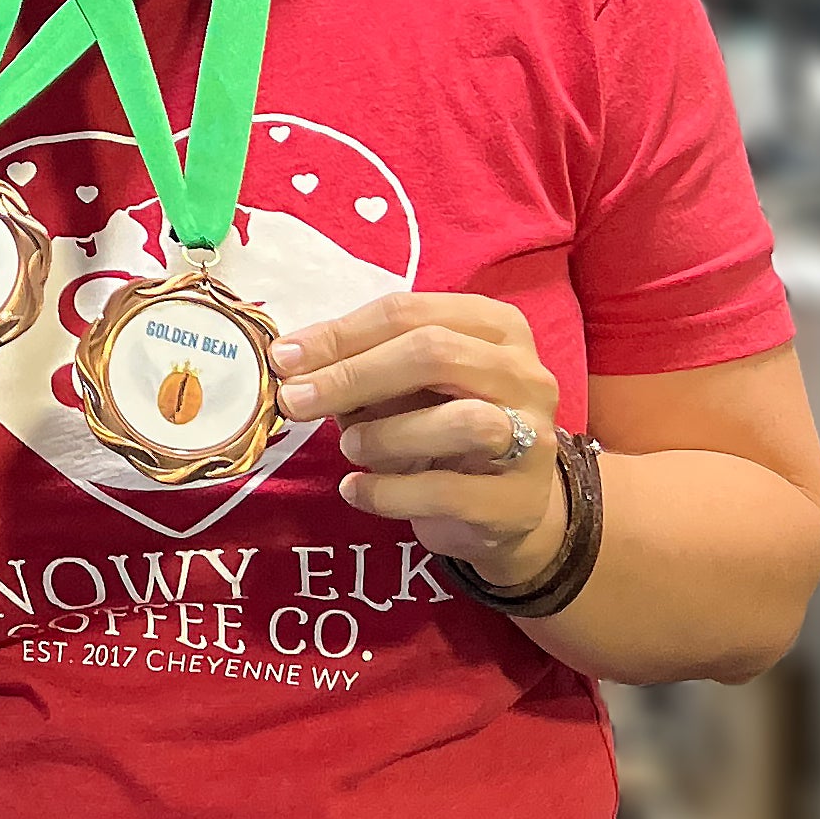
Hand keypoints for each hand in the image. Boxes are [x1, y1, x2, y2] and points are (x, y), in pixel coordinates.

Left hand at [273, 291, 567, 587]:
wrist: (502, 506)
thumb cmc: (440, 424)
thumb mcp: (399, 384)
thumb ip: (355, 363)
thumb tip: (289, 360)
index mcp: (493, 326)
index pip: (408, 312)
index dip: (340, 334)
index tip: (284, 358)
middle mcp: (524, 374)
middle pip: (434, 354)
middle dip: (353, 376)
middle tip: (295, 401)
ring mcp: (535, 438)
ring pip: (461, 422)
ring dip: (384, 435)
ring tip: (349, 447)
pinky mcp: (520, 501)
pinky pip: (447, 492)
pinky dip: (387, 492)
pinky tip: (356, 490)